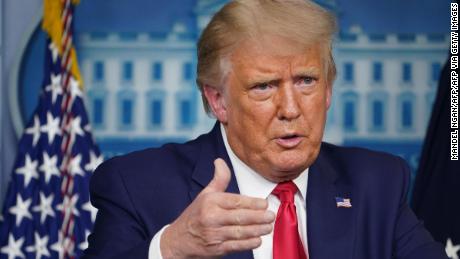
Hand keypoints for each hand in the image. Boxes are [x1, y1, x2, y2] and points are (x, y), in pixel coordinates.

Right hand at [160, 158, 275, 257]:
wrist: (178, 240)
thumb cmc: (194, 216)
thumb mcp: (205, 195)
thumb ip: (218, 179)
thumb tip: (220, 161)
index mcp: (210, 202)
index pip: (235, 201)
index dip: (252, 203)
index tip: (264, 204)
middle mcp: (212, 217)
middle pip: (240, 217)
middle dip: (259, 217)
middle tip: (271, 216)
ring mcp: (214, 234)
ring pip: (241, 232)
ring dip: (257, 230)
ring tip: (268, 227)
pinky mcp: (217, 249)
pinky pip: (236, 246)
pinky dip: (249, 243)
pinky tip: (258, 239)